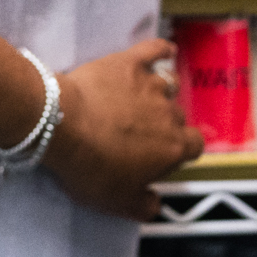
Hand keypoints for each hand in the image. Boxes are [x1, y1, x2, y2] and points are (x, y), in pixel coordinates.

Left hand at [40, 38, 200, 221]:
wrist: (62, 126)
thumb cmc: (90, 165)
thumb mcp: (117, 201)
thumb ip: (143, 206)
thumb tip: (154, 204)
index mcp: (172, 148)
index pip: (194, 147)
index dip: (180, 151)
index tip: (162, 155)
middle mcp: (169, 114)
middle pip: (178, 117)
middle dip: (163, 124)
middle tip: (137, 133)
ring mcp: (151, 85)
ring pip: (168, 86)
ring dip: (159, 93)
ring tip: (141, 100)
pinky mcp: (129, 63)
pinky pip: (154, 50)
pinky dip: (161, 50)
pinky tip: (166, 50)